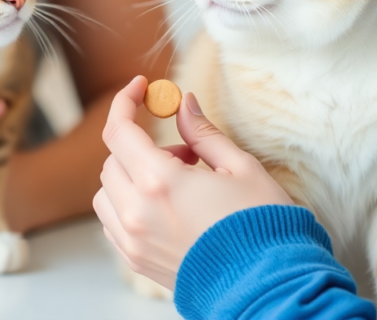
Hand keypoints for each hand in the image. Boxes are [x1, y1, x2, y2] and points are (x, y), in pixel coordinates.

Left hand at [93, 76, 293, 289]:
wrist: (269, 288)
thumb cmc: (262, 227)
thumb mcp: (241, 168)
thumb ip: (203, 133)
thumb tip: (184, 103)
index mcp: (160, 182)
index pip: (119, 131)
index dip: (125, 102)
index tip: (139, 88)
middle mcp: (137, 213)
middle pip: (113, 161)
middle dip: (141, 146)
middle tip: (187, 153)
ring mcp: (134, 241)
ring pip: (107, 192)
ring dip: (131, 176)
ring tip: (179, 184)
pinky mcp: (137, 262)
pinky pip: (113, 223)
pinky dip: (129, 205)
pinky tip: (167, 207)